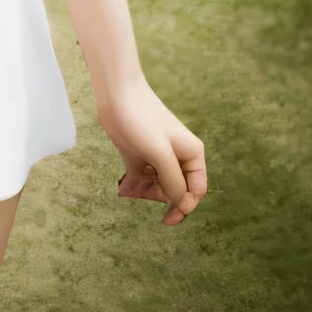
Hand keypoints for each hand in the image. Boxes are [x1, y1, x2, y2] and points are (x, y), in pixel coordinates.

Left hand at [97, 78, 206, 225]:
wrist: (115, 94)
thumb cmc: (141, 119)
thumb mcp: (160, 153)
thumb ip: (173, 181)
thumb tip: (179, 202)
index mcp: (192, 154)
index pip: (197, 190)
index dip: (186, 206)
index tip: (169, 217)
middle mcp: (178, 157)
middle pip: (179, 190)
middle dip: (169, 202)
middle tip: (159, 217)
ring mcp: (158, 157)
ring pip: (161, 186)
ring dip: (152, 196)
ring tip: (139, 196)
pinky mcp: (140, 156)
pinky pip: (144, 180)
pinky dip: (139, 188)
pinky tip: (127, 191)